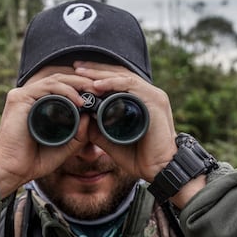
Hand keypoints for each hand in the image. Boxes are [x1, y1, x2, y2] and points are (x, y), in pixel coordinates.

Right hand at [0, 66, 96, 197]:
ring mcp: (24, 94)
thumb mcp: (65, 145)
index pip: (64, 86)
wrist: (13, 170)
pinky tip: (79, 101)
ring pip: (56, 79)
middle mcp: (31, 95)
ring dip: (78, 84)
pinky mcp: (20, 98)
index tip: (102, 94)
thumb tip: (91, 116)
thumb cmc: (35, 159)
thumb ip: (79, 133)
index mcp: (39, 102)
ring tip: (95, 92)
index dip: (83, 86)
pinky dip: (65, 91)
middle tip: (103, 88)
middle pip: (62, 79)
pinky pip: (47, 88)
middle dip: (84, 82)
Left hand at [73, 61, 177, 181]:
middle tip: (75, 66)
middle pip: (118, 74)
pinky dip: (113, 83)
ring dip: (101, 74)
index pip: (116, 80)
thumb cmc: (140, 156)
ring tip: (81, 72)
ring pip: (123, 76)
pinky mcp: (155, 100)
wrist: (160, 169)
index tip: (77, 74)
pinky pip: (131, 86)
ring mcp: (152, 95)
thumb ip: (98, 130)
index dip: (97, 75)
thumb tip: (81, 119)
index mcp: (139, 99)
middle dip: (95, 70)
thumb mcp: (112, 140)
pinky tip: (97, 84)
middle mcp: (147, 94)